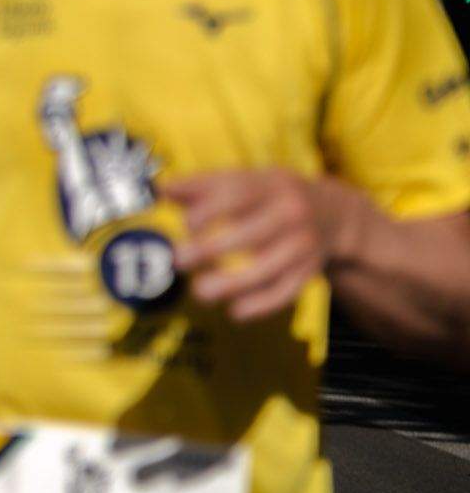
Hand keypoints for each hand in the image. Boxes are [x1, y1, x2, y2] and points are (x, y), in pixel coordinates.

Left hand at [163, 168, 348, 321]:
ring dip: (232, 284)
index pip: (237, 195)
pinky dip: (260, 305)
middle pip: (252, 234)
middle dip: (211, 249)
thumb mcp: (243, 180)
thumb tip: (160, 189)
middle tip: (178, 260)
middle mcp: (291, 213)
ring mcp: (304, 244)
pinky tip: (235, 312)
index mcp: (269, 184)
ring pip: (269, 268)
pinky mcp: (310, 271)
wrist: (333, 212)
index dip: (209, 211)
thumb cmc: (269, 196)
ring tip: (199, 293)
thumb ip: (201, 185)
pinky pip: (286, 292)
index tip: (185, 225)